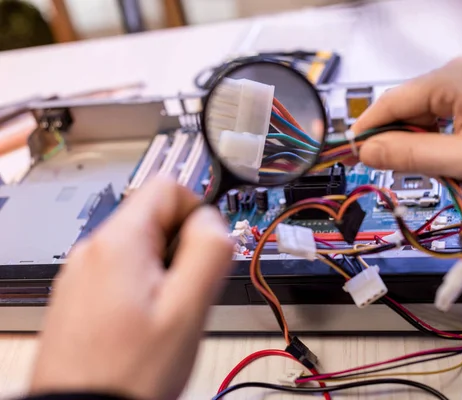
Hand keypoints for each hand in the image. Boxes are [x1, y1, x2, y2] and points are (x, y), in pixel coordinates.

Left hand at [30, 178, 233, 399]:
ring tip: (166, 313)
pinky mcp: (79, 295)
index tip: (204, 248)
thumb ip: (208, 251)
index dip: (198, 210)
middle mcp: (92, 250)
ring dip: (164, 269)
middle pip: (155, 216)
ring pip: (141, 246)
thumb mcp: (188, 309)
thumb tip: (212, 221)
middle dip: (182, 246)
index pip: (168, 186)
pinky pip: (122, 271)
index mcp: (119, 243)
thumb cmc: (129, 372)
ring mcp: (81, 274)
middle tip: (188, 291)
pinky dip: (143, 287)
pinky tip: (146, 323)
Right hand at [353, 54, 461, 191]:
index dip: (369, 127)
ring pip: (423, 112)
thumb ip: (414, 155)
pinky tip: (440, 154)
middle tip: (387, 168)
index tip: (352, 150)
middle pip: (407, 106)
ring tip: (425, 166)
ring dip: (416, 139)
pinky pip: (440, 113)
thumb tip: (370, 151)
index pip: (394, 100)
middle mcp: (460, 72)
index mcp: (456, 78)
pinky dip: (433, 135)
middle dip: (395, 138)